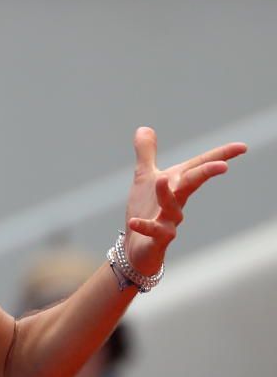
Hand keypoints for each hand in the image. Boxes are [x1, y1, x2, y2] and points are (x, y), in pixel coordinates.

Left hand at [124, 126, 246, 274]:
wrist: (137, 248)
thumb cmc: (146, 210)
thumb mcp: (144, 178)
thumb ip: (146, 154)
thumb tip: (144, 127)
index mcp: (176, 185)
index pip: (199, 167)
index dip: (220, 156)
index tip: (242, 147)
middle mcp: (177, 202)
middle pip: (192, 184)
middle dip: (206, 174)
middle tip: (222, 166)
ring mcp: (169, 221)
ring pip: (173, 207)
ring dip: (166, 194)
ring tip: (161, 179)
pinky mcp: (156, 239)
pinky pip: (153, 232)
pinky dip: (144, 226)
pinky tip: (134, 222)